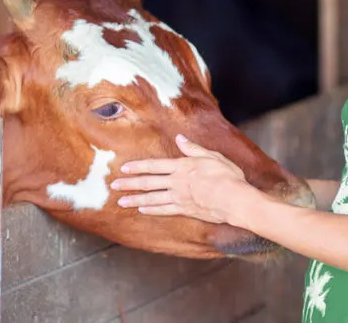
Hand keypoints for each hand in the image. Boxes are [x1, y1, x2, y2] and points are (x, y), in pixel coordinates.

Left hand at [110, 134, 254, 224]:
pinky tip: (142, 210)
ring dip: (135, 199)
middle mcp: (176, 182)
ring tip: (121, 202)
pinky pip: (164, 210)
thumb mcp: (211, 156)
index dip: (138, 167)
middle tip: (114, 186)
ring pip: (152, 198)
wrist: (233, 199)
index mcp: (182, 166)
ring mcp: (179, 197)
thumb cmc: (226, 175)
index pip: (154, 165)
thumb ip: (193, 148)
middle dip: (130, 184)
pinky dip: (151, 210)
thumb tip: (180, 138)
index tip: (123, 168)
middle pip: (148, 182)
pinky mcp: (185, 210)